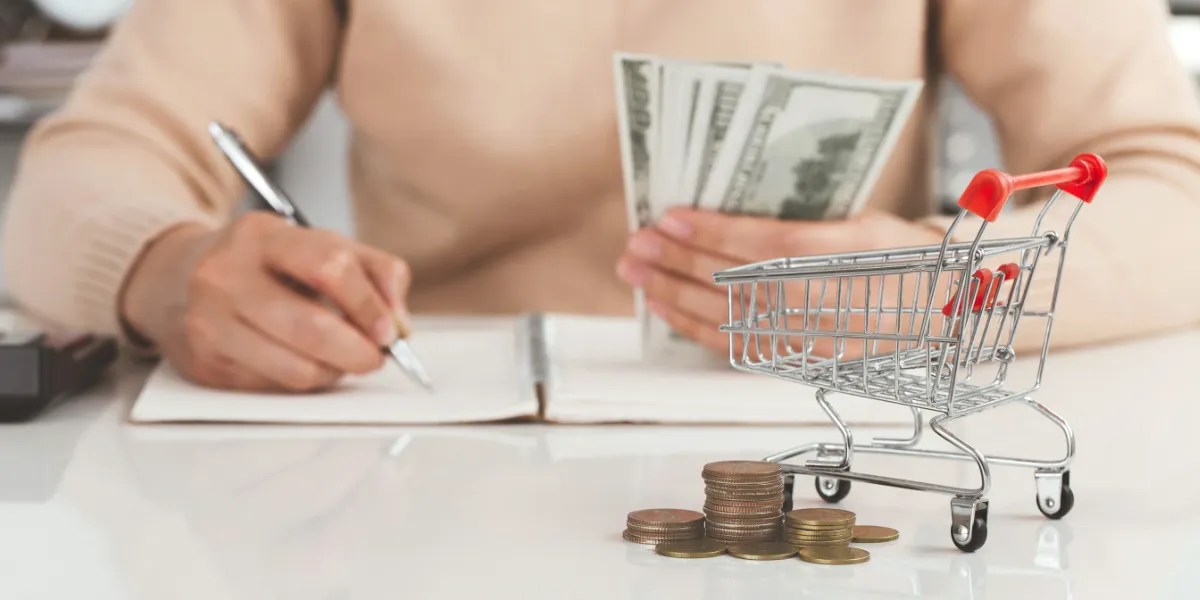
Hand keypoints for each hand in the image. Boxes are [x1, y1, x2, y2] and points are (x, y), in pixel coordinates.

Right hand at [121, 212, 410, 391]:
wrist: (175, 279)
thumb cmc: (262, 264)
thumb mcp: (318, 245)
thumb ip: (374, 271)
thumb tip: (400, 323)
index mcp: (262, 237)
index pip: (331, 267)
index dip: (370, 306)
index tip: (390, 331)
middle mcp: (226, 276)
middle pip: (313, 329)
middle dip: (358, 352)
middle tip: (374, 357)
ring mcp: (210, 322)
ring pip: (297, 369)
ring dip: (333, 372)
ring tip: (339, 359)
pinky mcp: (205, 363)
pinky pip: (273, 387)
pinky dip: (302, 381)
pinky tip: (300, 361)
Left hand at [616, 207, 947, 354]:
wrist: (951, 310)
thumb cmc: (904, 254)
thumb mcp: (862, 221)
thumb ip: (802, 221)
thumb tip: (726, 213)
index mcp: (855, 257)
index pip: (767, 246)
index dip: (713, 233)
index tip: (669, 217)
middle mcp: (836, 303)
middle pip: (739, 283)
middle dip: (679, 262)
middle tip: (636, 242)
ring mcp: (820, 339)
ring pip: (732, 318)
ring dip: (674, 294)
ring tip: (635, 272)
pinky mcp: (808, 362)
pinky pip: (740, 347)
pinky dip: (696, 326)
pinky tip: (665, 307)